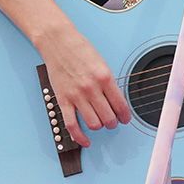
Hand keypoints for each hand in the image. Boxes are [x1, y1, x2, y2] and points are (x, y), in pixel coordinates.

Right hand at [34, 26, 130, 146]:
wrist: (58, 42)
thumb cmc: (80, 50)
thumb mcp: (102, 63)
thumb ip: (109, 83)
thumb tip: (116, 101)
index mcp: (105, 78)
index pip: (120, 105)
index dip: (126, 116)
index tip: (126, 119)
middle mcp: (92, 88)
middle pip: (108, 117)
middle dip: (113, 122)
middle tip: (113, 121)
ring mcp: (76, 96)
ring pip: (93, 124)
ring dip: (99, 127)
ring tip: (100, 123)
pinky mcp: (63, 100)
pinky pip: (72, 125)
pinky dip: (80, 137)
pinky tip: (86, 140)